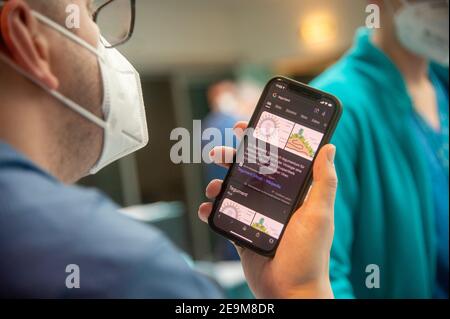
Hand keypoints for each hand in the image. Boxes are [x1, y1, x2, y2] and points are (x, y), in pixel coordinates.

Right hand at [198, 122, 336, 298]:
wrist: (289, 292)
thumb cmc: (309, 256)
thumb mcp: (319, 215)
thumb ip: (324, 181)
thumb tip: (329, 147)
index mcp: (292, 193)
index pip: (275, 160)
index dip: (260, 141)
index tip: (246, 127)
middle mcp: (273, 201)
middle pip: (248, 171)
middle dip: (232, 158)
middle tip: (218, 152)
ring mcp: (256, 216)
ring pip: (232, 190)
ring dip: (218, 183)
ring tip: (212, 186)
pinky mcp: (242, 232)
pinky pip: (223, 216)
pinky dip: (211, 211)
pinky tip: (206, 209)